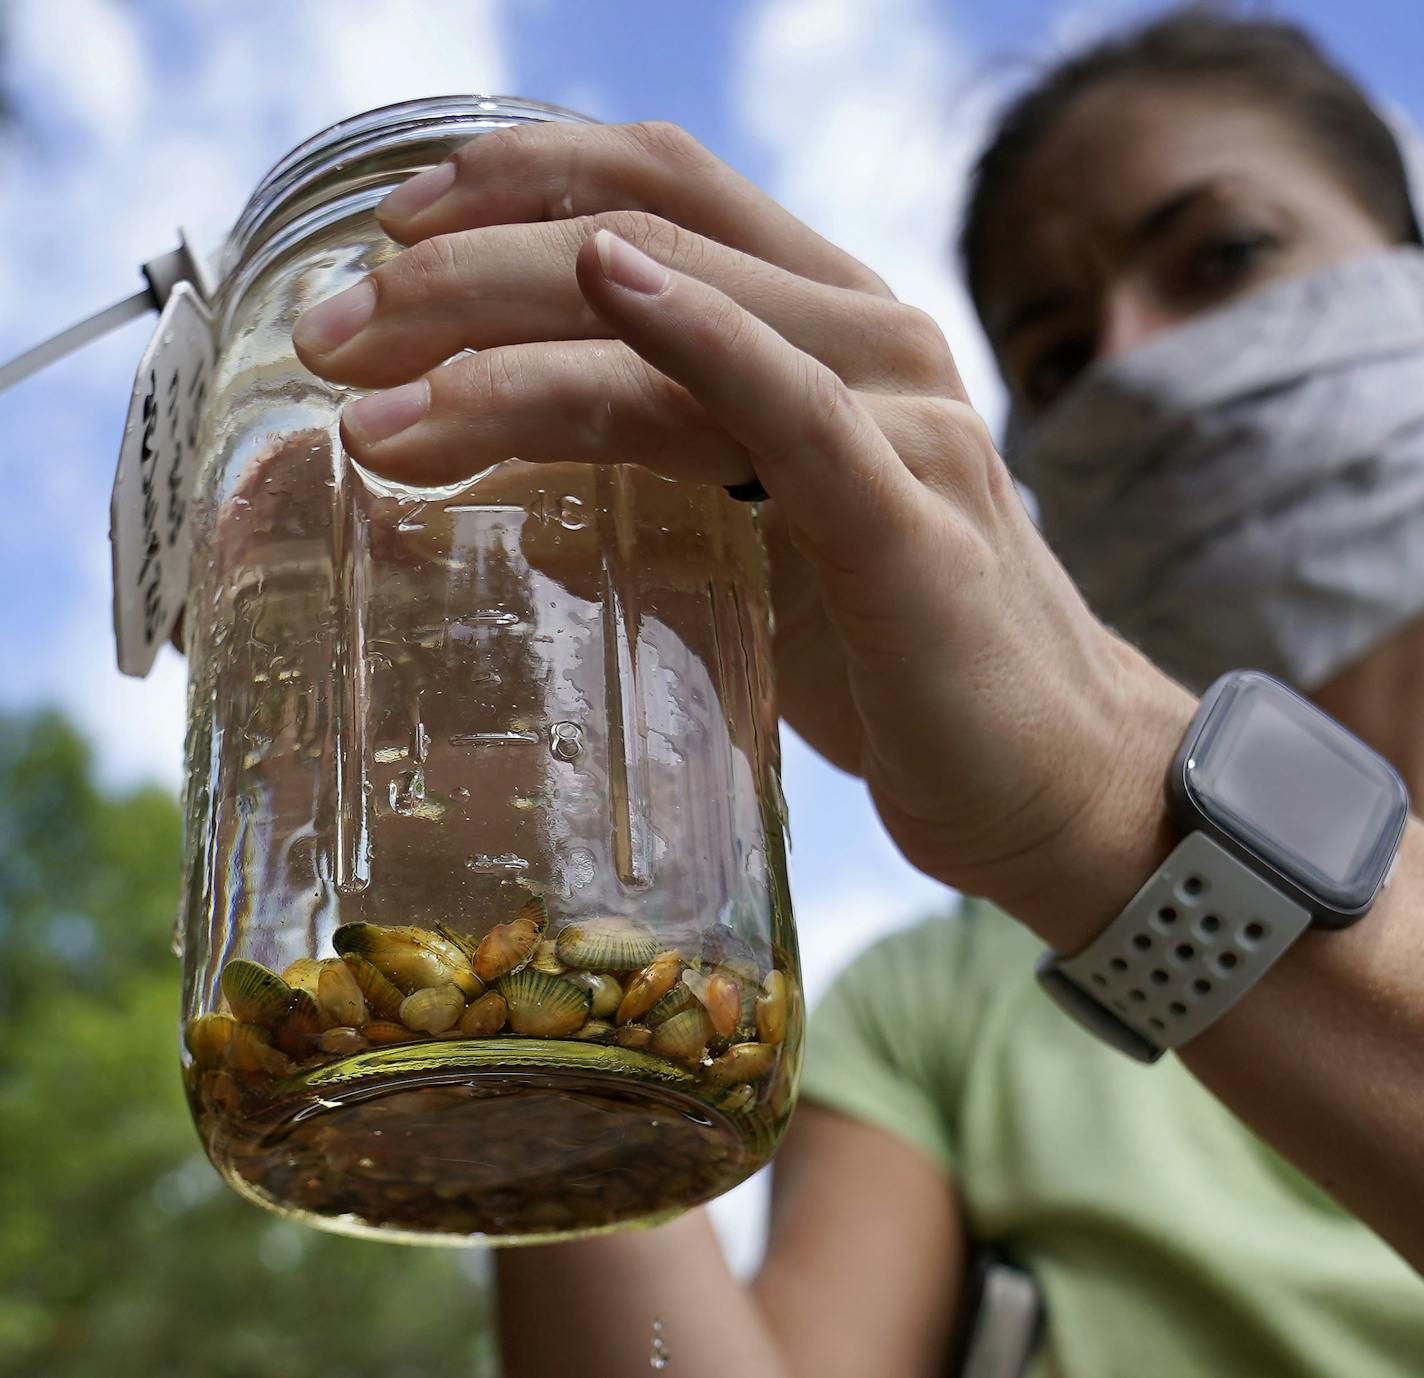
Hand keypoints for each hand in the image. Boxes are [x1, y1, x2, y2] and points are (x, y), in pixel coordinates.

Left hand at [293, 121, 1193, 944]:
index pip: (660, 193)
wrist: (1044, 777)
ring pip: (685, 321)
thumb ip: (649, 488)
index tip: (389, 241)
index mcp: (824, 331)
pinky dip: (704, 344)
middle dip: (460, 275)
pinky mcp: (916, 519)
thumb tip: (489, 483)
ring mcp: (902, 419)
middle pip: (641, 238)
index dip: (514, 184)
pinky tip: (611, 294)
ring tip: (374, 400)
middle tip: (331, 337)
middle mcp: (869, 341)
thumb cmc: (894, 661)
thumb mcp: (749, 551)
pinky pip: (795, 413)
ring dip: (509, 340)